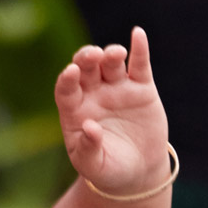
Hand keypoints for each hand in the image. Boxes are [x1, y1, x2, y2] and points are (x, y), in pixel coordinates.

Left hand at [54, 29, 169, 194]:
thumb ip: (88, 148)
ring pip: (110, 63)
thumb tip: (88, 127)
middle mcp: (93, 94)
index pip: (65, 89)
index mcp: (74, 110)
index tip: (70, 73)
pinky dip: (139, 48)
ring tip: (116, 54)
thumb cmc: (108, 170)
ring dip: (111, 54)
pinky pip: (139, 64)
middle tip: (92, 56)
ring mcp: (117, 88)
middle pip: (85, 68)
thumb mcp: (95, 166)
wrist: (138, 172)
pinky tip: (138, 34)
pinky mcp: (141, 88)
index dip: (66, 79)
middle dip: (87, 58)